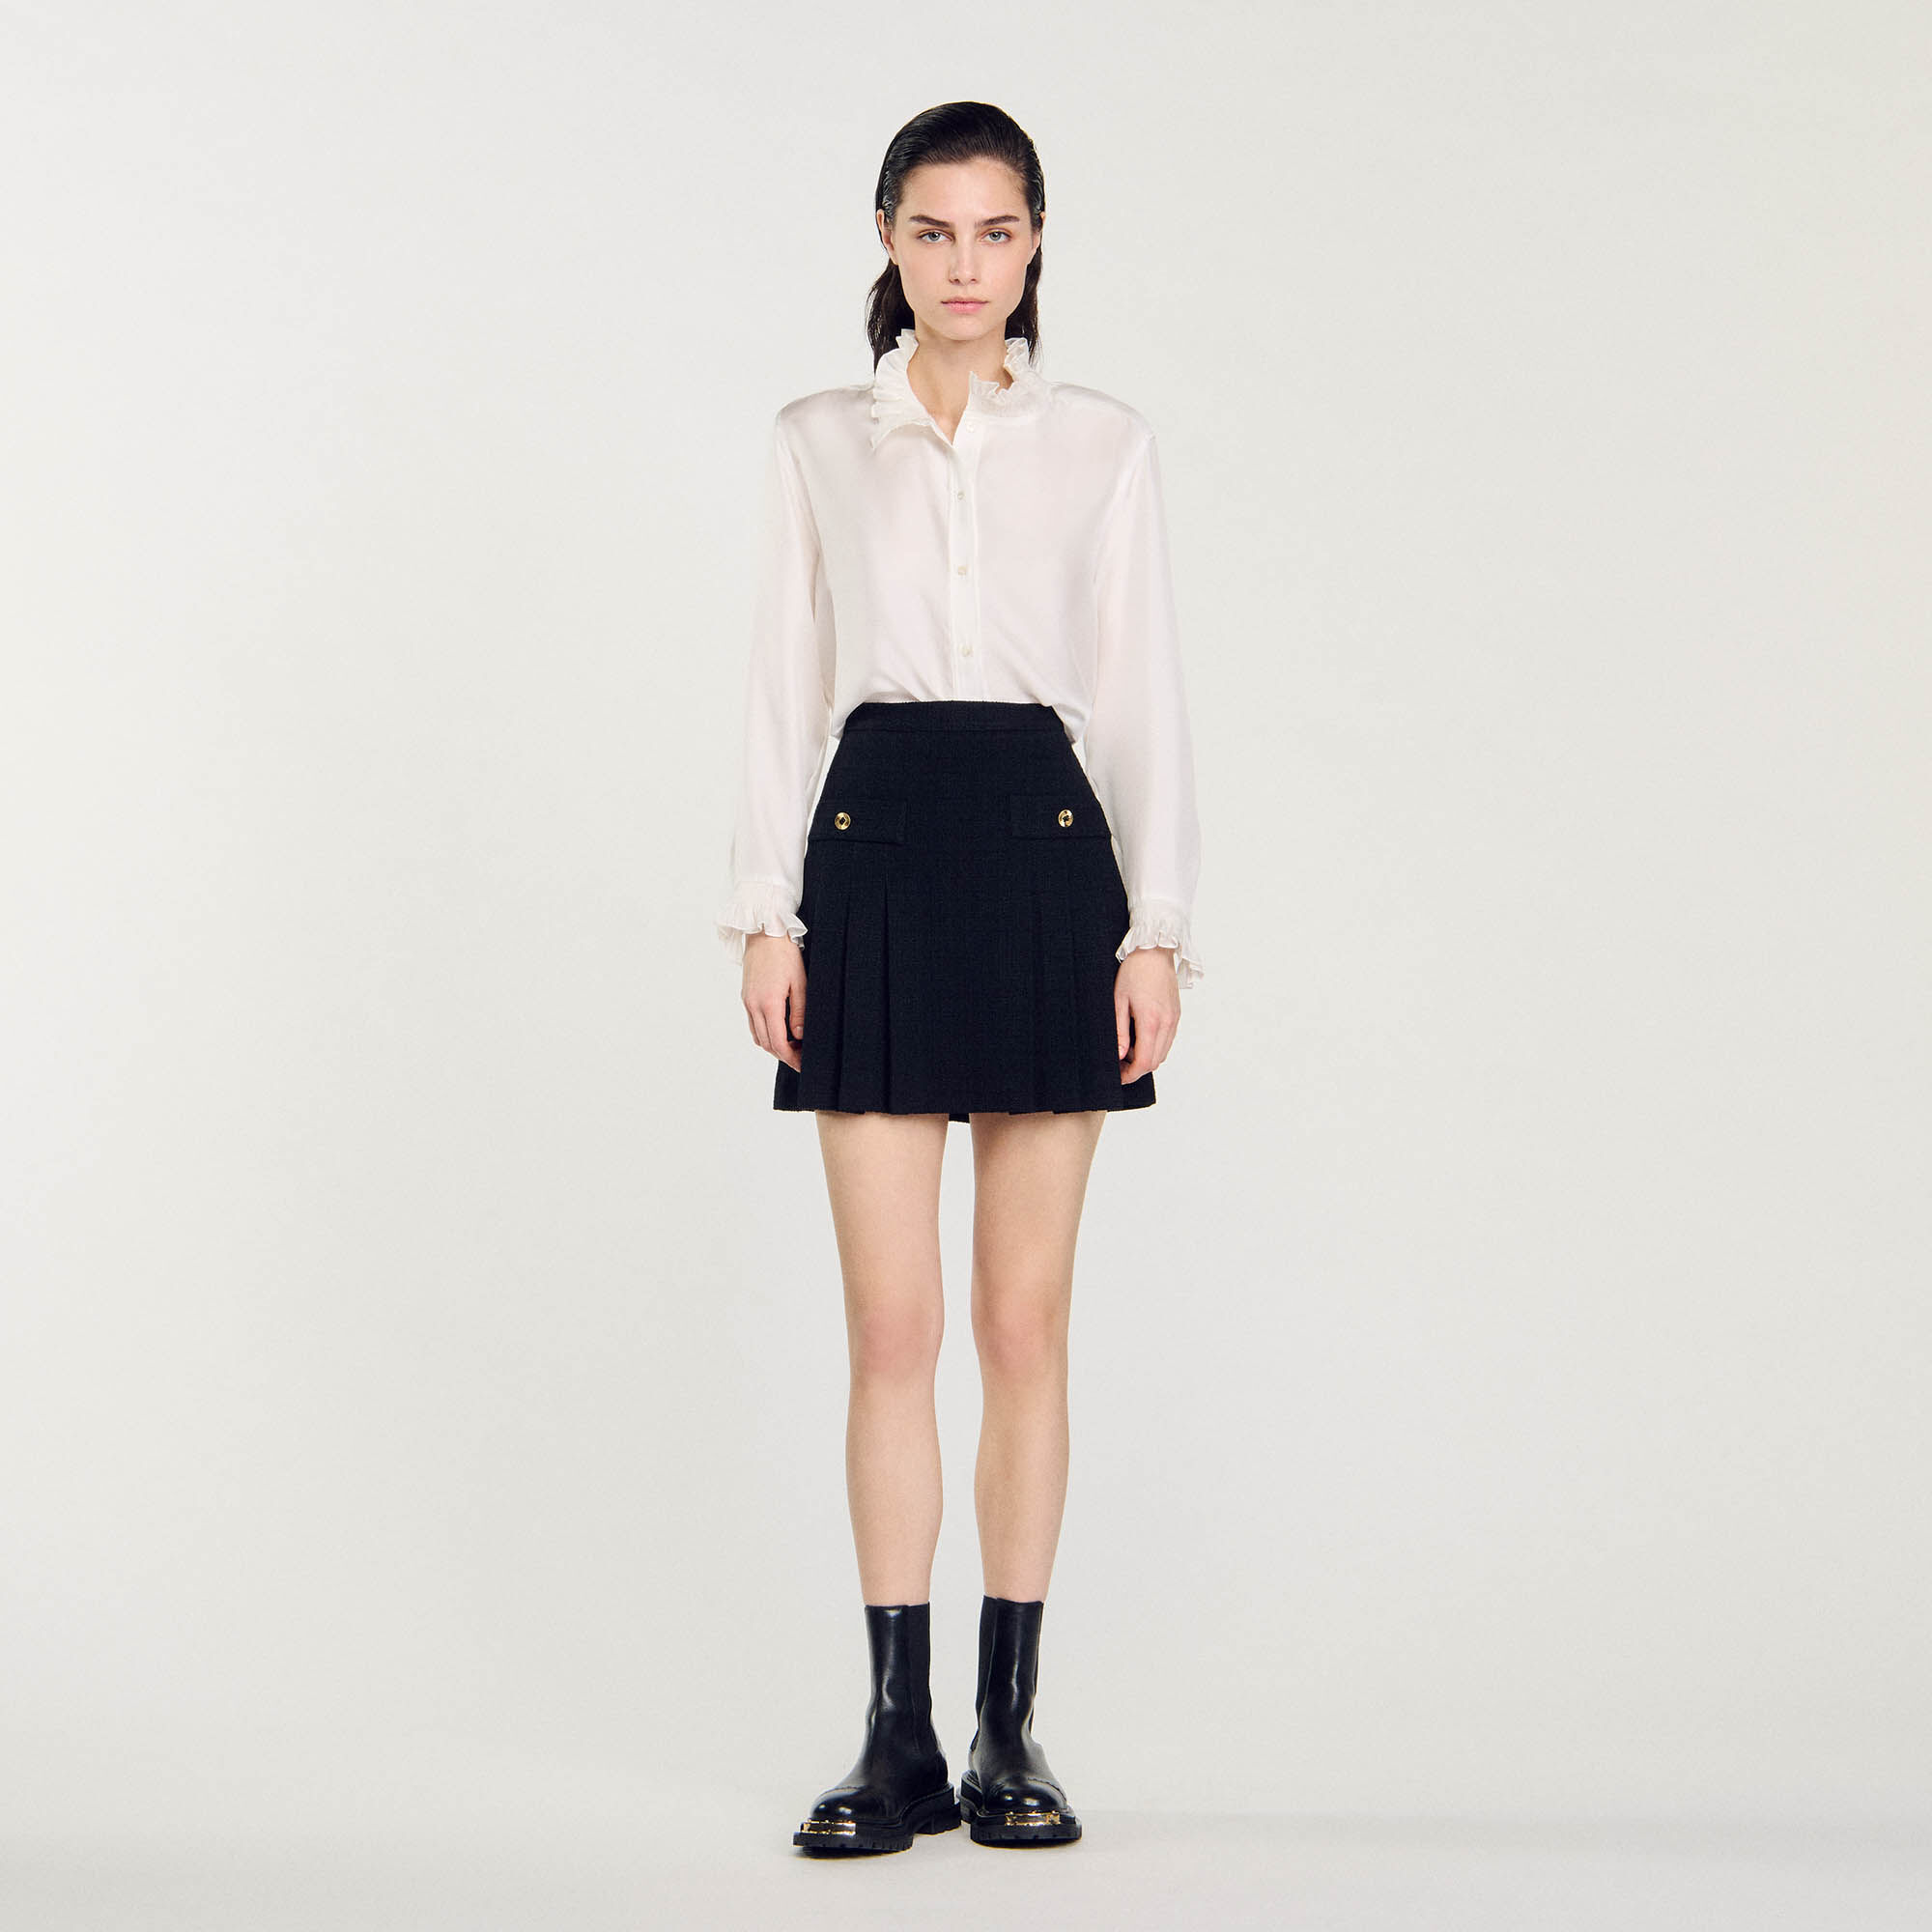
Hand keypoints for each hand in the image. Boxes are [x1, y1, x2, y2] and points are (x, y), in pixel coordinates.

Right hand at [742, 931, 806, 1071]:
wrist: (764, 934)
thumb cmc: (785, 955)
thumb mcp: (800, 983)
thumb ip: (799, 1012)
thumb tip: (799, 1036)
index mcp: (768, 1003)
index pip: (778, 1043)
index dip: (791, 1058)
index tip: (803, 1064)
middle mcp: (753, 1006)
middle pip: (766, 1044)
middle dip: (784, 1055)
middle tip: (801, 1058)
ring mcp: (747, 1002)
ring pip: (757, 1036)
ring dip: (773, 1046)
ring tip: (792, 1046)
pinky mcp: (745, 997)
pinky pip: (752, 1025)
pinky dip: (764, 1034)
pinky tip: (779, 1031)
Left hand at [1115, 946, 1180, 1083]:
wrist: (1154, 951)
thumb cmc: (1134, 972)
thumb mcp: (1119, 1001)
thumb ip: (1119, 1031)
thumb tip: (1120, 1056)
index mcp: (1151, 1022)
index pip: (1144, 1062)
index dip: (1130, 1075)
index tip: (1118, 1076)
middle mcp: (1167, 1023)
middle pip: (1155, 1062)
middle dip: (1137, 1069)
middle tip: (1119, 1064)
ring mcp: (1174, 1020)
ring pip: (1163, 1053)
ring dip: (1146, 1058)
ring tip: (1127, 1049)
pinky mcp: (1176, 1015)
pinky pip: (1168, 1040)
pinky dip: (1155, 1047)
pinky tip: (1140, 1037)